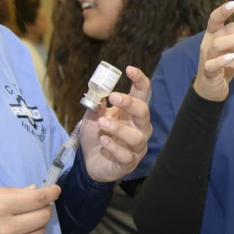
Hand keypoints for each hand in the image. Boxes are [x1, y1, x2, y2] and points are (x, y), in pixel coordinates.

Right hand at [0, 185, 59, 233]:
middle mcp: (5, 230)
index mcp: (0, 207)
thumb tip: (36, 192)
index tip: (55, 190)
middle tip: (40, 206)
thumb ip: (12, 193)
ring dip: (37, 227)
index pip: (38, 200)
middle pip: (43, 219)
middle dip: (45, 209)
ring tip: (26, 222)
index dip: (51, 193)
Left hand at [79, 66, 152, 182]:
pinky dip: (113, 147)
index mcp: (131, 113)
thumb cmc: (97, 136)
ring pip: (136, 136)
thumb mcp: (92, 118)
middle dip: (130, 103)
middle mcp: (139, 128)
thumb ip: (96, 106)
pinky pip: (126, 155)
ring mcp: (136, 147)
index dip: (139, 80)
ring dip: (119, 128)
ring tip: (102, 123)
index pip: (142, 93)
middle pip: (144, 112)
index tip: (129, 69)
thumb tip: (97, 92)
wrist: (89, 163)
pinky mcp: (129, 163)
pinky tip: (103, 141)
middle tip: (114, 97)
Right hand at [193, 0, 233, 101]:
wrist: (212, 88)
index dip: (223, 10)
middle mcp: (209, 43)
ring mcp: (207, 57)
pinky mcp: (209, 72)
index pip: (216, 19)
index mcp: (215, 35)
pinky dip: (223, 60)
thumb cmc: (225, 65)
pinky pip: (213, 64)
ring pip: (218, 44)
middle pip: (225, 30)